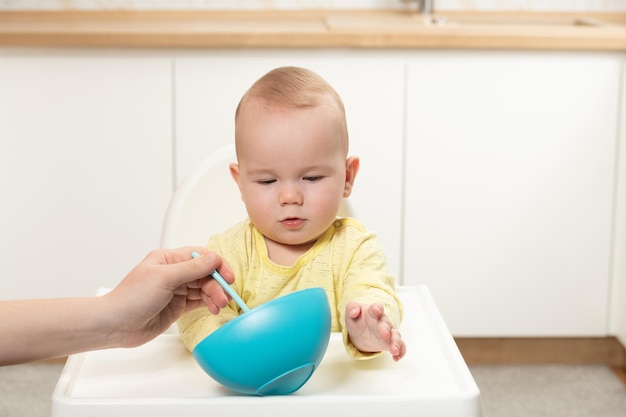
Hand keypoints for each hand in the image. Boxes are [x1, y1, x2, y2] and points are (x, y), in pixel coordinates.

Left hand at [104, 247, 234, 347]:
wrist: (115, 325)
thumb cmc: (131, 298)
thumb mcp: (164, 279)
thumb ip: (191, 268)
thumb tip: (214, 258)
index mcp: (168, 259)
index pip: (201, 256)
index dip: (217, 265)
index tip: (227, 277)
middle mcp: (173, 272)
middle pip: (205, 273)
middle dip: (217, 284)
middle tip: (224, 297)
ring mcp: (176, 290)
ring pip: (204, 288)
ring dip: (215, 296)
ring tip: (220, 306)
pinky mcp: (177, 306)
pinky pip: (199, 301)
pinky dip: (209, 304)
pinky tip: (214, 309)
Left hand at [345, 302, 405, 361]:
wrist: (361, 331)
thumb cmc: (358, 319)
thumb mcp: (351, 313)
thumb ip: (352, 309)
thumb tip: (354, 312)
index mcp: (373, 312)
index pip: (376, 308)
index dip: (377, 308)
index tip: (376, 310)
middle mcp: (383, 322)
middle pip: (386, 324)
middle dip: (385, 329)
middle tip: (385, 335)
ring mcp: (388, 332)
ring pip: (396, 336)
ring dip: (396, 342)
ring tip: (394, 350)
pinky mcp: (390, 343)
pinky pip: (400, 346)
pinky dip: (401, 351)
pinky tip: (396, 357)